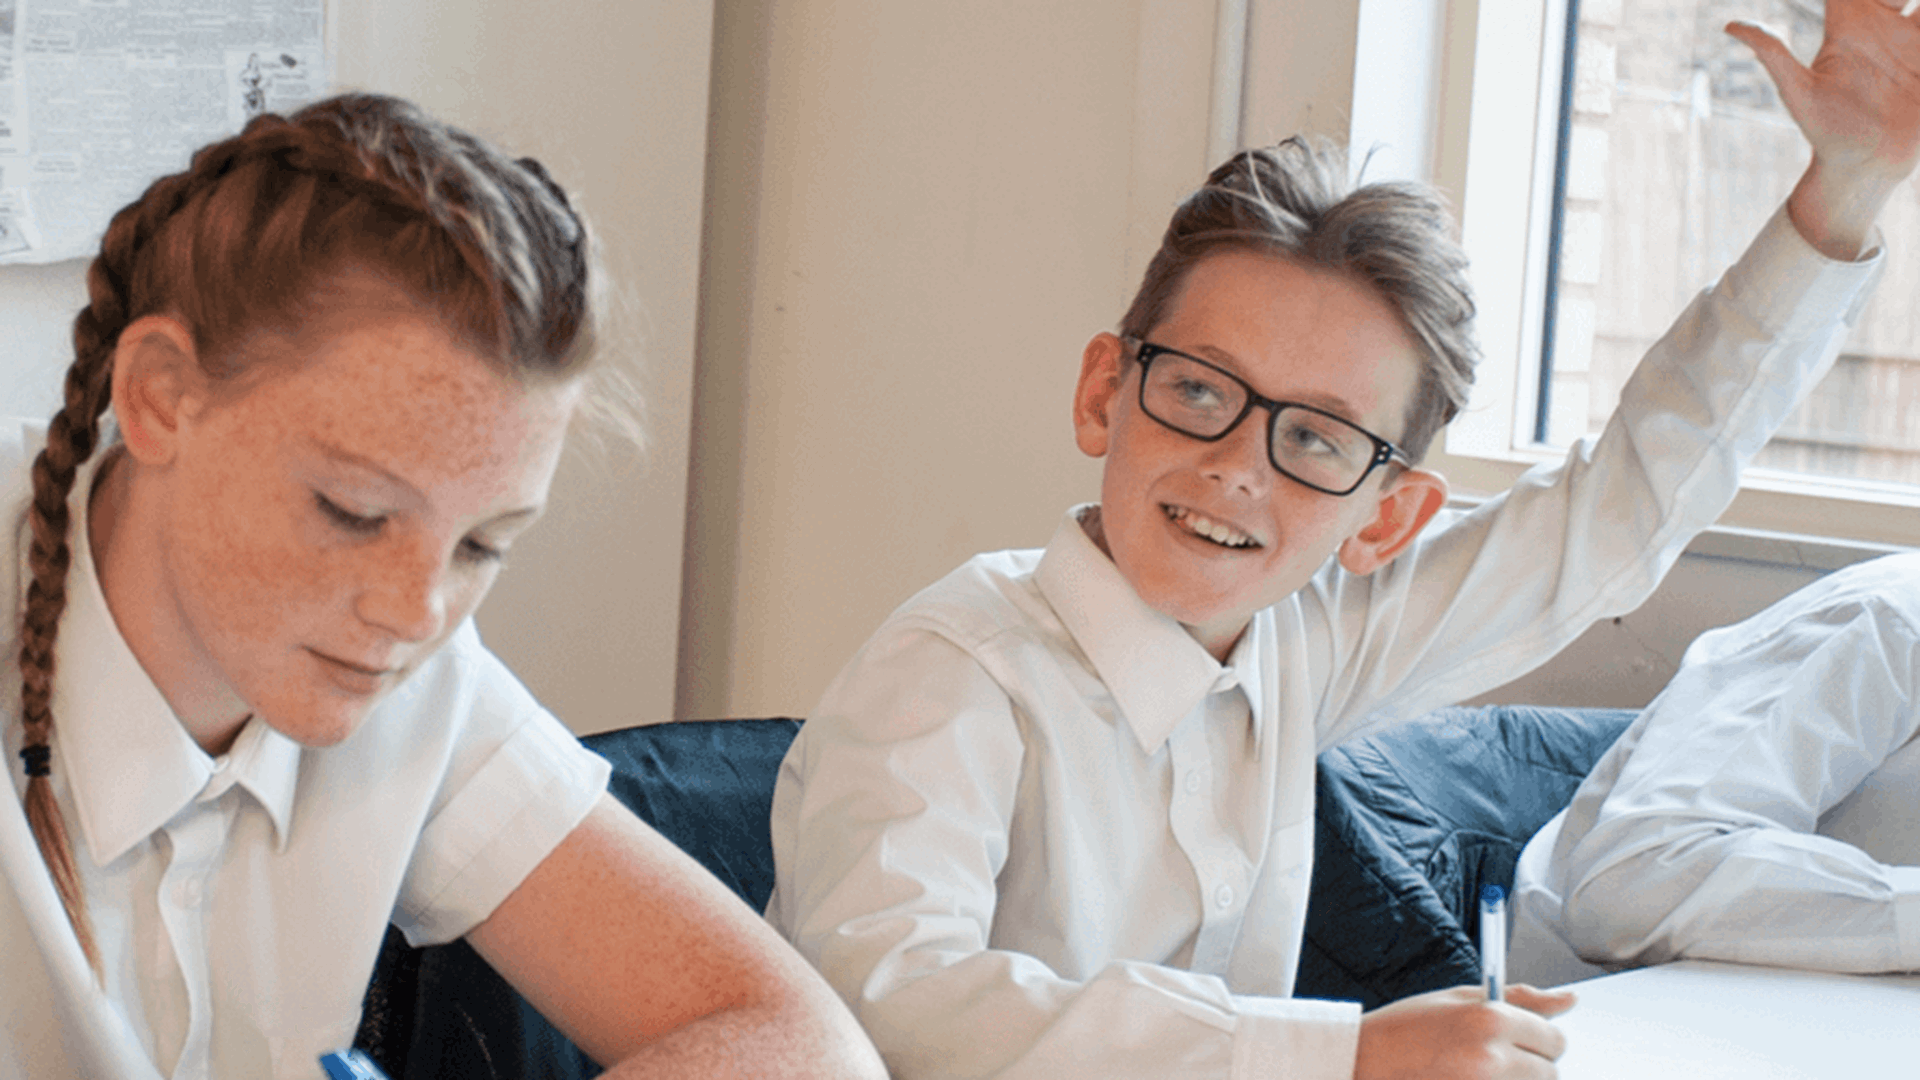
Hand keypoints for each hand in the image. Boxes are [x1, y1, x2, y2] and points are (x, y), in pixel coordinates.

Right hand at [1353, 985, 1575, 1079]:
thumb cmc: (1405, 1028)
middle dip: (1530, 1066)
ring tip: (1474, 1072)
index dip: (1539, 1038)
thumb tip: (1568, 1000)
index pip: (1555, 1039)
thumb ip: (1519, 999)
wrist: (1363, 1063)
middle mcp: (1492, 1058)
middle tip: (1491, 1059)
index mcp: (1491, 1020)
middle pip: (1550, 1073)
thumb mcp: (1459, 999)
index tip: (1521, 1038)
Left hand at [1727, 0, 1919, 257]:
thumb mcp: (1798, 90)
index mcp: (1847, 25)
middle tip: (1898, 1)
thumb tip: (1728, 25)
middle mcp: (1880, 26)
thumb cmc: (1825, 131)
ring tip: (1915, 13)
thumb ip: (1772, 53)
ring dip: (1918, 5)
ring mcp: (1911, 41)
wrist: (1866, 165)